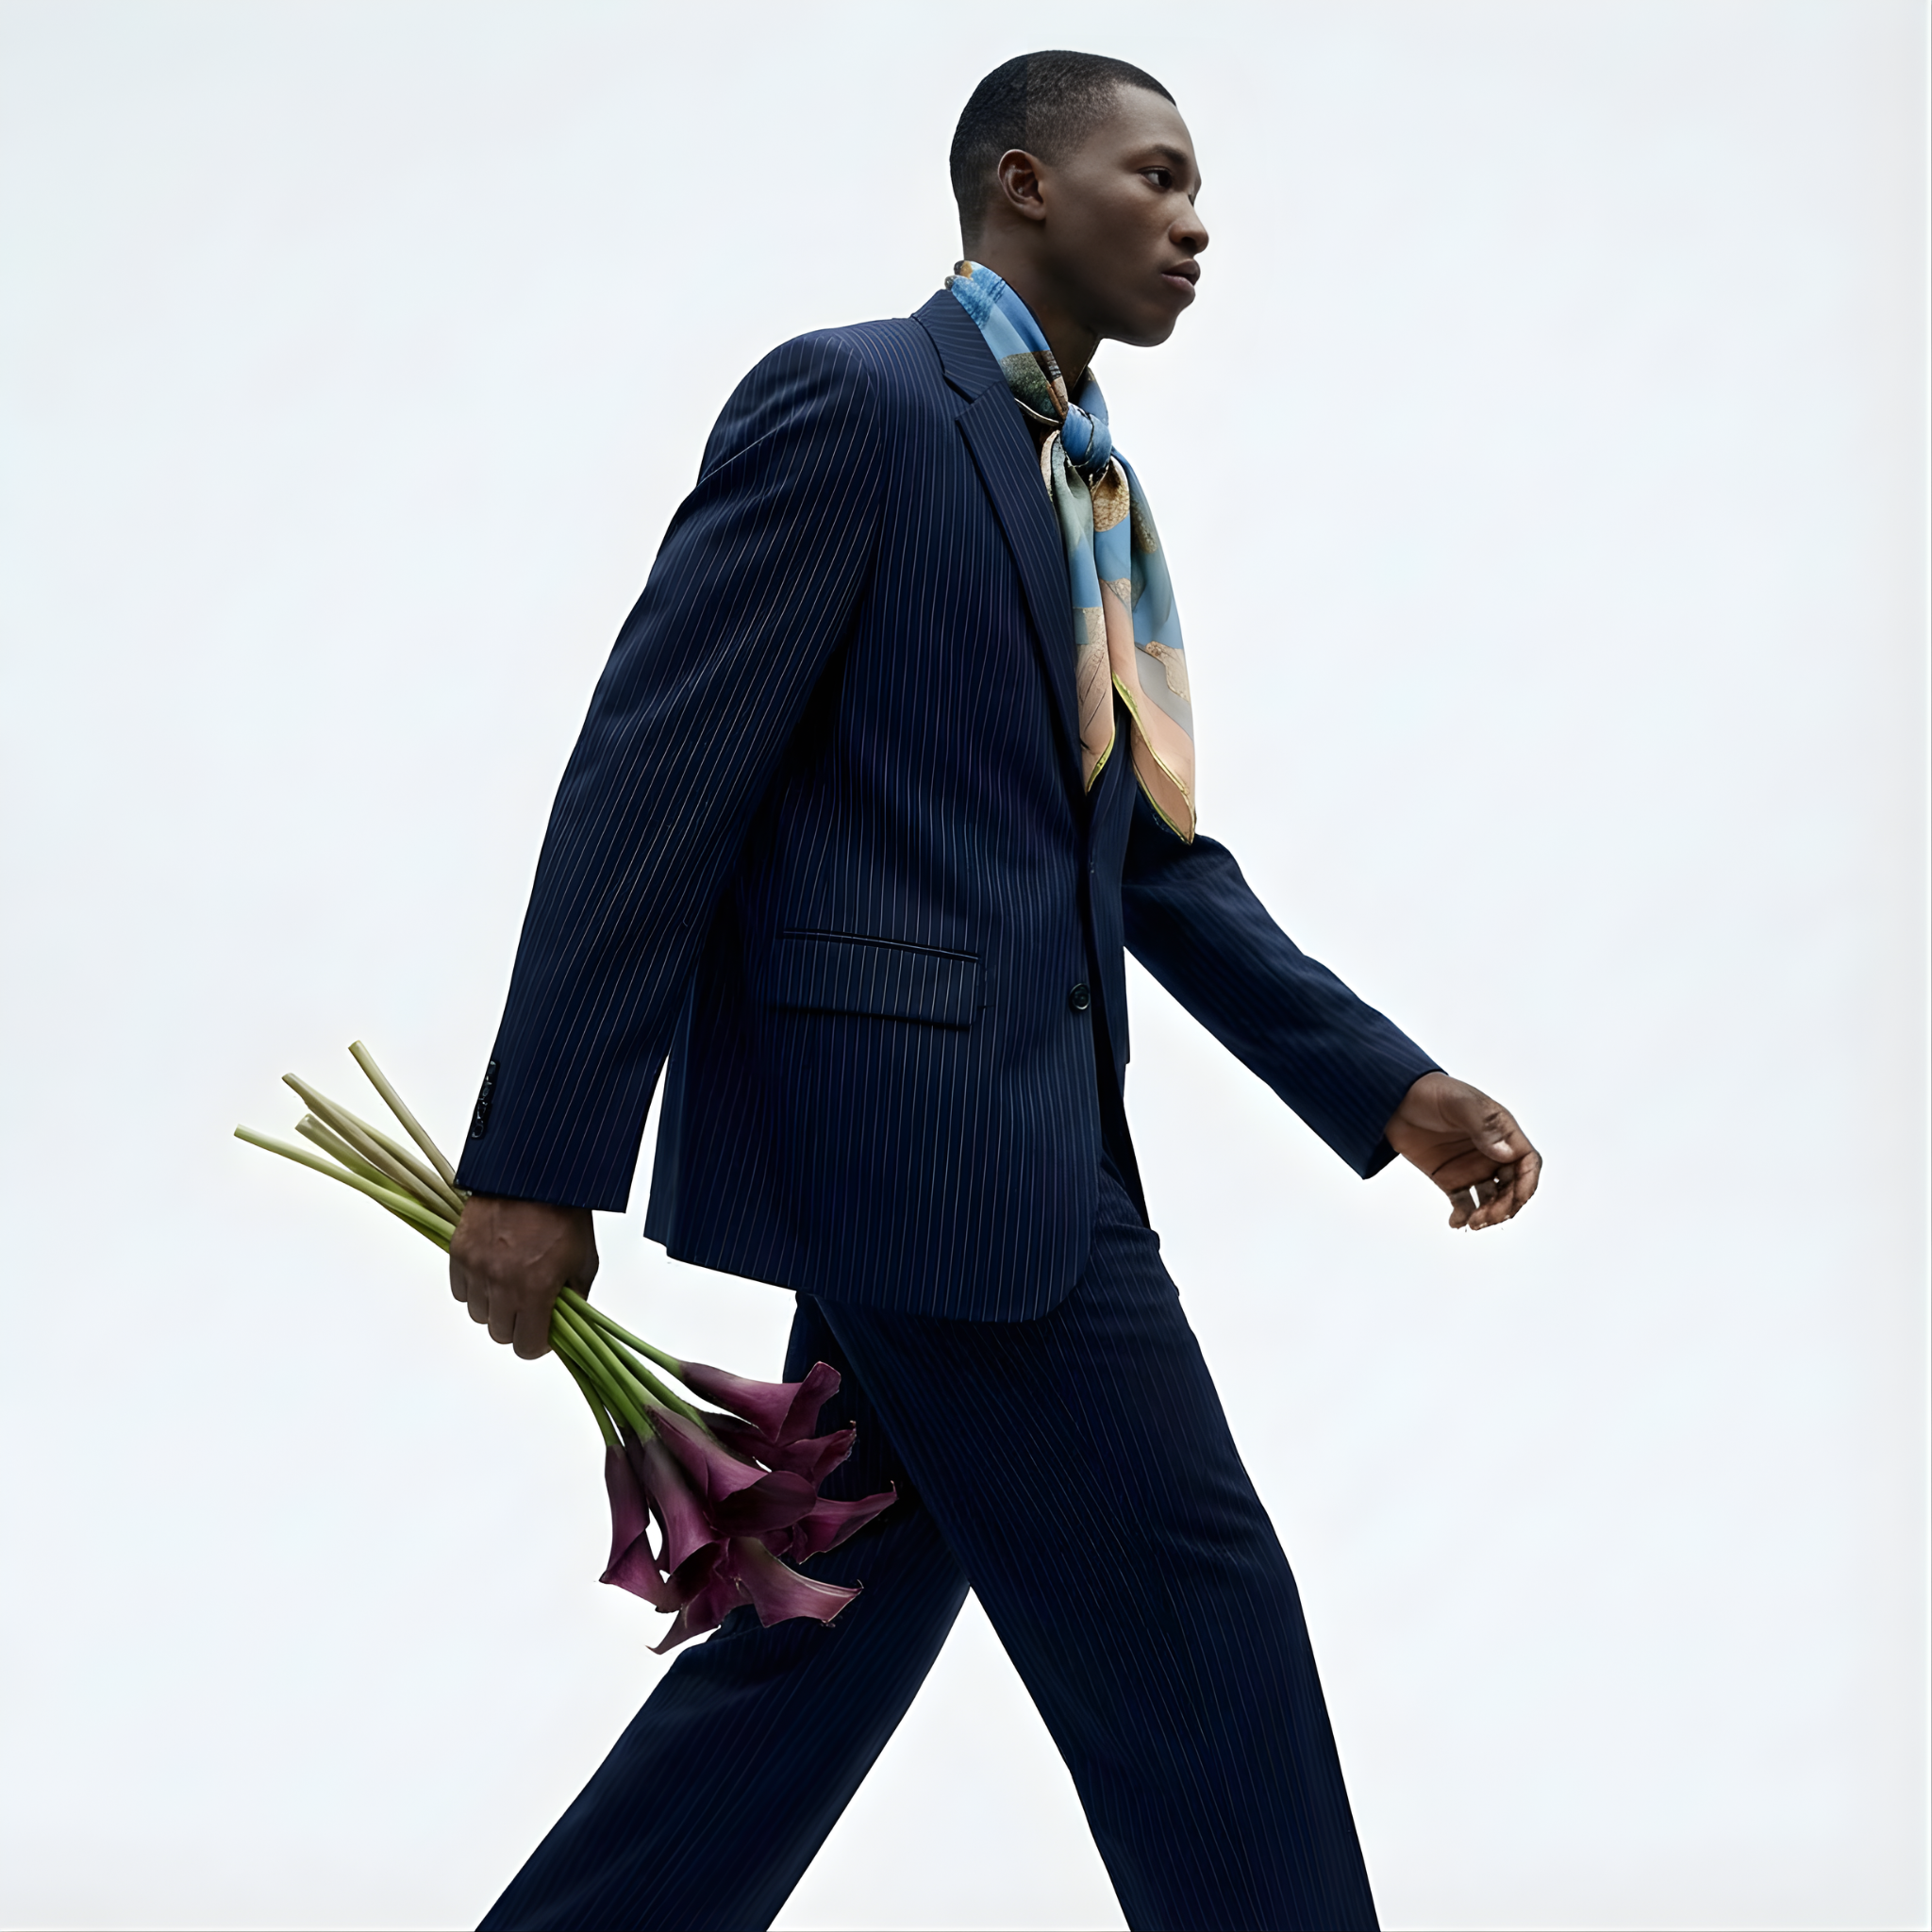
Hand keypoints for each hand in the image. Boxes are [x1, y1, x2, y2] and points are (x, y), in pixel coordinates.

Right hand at [448, 1195, 597, 1358]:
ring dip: (494, 1307)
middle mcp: (501, 1282)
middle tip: (528, 1307)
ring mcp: (476, 1267)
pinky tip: (493, 1271)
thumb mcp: (584, 1260)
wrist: (536, 1172)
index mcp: (535, 1288)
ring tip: (510, 1284)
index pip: (525, 1346)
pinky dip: (474, 1288)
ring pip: (477, 1313)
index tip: (542, 1333)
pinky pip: (461, 1290)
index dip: (536, 1343)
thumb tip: (566, 1320)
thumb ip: (575, 1297)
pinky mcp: (459, 1251)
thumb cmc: (564, 1211)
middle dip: (516, 1325)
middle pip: (499, 1333)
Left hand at [1384, 1072, 1541, 1230]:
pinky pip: (1464, 1204)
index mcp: (1502, 1133)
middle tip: (1487, 1217)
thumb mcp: (1459, 1104)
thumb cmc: (1431, 1093)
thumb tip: (1506, 1153)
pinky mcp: (1451, 1178)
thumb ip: (1484, 1126)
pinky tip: (1455, 1222)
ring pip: (1492, 1200)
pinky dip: (1463, 1216)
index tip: (1516, 1200)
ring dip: (1488, 1214)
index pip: (1527, 1162)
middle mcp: (1492, 1153)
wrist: (1394, 1100)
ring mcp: (1472, 1167)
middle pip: (1512, 1187)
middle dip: (1506, 1206)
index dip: (1527, 1183)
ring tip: (1473, 1222)